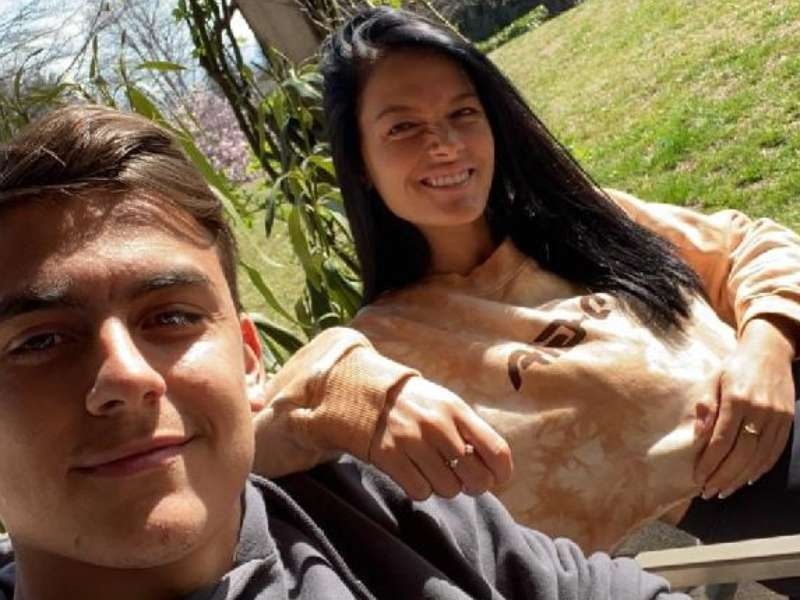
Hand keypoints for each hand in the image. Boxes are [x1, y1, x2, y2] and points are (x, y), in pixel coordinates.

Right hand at [368, 375, 512, 500]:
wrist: (363, 391)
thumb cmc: (414, 403)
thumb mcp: (445, 404)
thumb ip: (468, 431)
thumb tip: (492, 468)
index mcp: (456, 409)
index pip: (496, 449)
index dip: (502, 472)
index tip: (498, 477)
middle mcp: (437, 425)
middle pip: (477, 478)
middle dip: (474, 485)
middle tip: (464, 479)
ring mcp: (412, 441)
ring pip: (449, 489)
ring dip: (444, 486)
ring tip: (432, 469)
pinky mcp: (389, 457)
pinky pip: (421, 492)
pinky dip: (420, 489)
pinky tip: (414, 472)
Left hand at [695, 317, 796, 498]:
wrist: (768, 352)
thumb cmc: (733, 367)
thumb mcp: (712, 379)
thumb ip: (705, 405)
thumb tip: (698, 436)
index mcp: (736, 398)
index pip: (721, 440)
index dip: (709, 463)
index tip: (697, 478)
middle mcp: (759, 409)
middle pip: (741, 453)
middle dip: (723, 476)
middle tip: (708, 492)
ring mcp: (777, 416)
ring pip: (759, 457)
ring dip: (740, 478)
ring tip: (723, 491)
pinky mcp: (787, 421)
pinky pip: (774, 452)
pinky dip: (760, 469)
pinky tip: (746, 479)